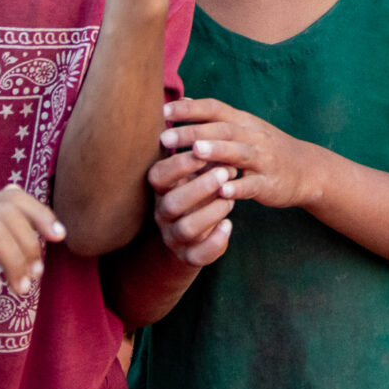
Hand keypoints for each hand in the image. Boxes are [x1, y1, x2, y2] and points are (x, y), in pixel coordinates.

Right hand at [148, 143, 235, 267]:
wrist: (196, 233)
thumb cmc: (199, 191)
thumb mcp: (196, 173)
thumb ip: (202, 157)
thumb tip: (213, 131)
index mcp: (161, 189)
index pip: (158, 176)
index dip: (179, 164)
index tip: (202, 150)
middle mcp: (163, 214)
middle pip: (171, 204)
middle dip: (200, 187)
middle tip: (225, 172)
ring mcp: (174, 237)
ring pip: (185, 229)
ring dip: (210, 212)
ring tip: (230, 200)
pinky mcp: (189, 256)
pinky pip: (198, 255)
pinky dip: (215, 241)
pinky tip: (229, 226)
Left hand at [160, 98, 326, 211]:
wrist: (306, 170)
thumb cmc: (265, 149)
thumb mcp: (243, 128)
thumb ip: (214, 117)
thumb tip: (182, 101)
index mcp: (243, 122)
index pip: (215, 108)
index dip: (190, 108)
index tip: (162, 111)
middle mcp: (253, 136)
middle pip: (222, 129)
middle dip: (194, 132)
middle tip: (166, 136)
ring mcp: (263, 159)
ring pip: (240, 153)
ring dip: (218, 151)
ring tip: (196, 152)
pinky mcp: (270, 183)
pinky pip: (254, 185)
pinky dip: (239, 187)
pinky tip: (223, 192)